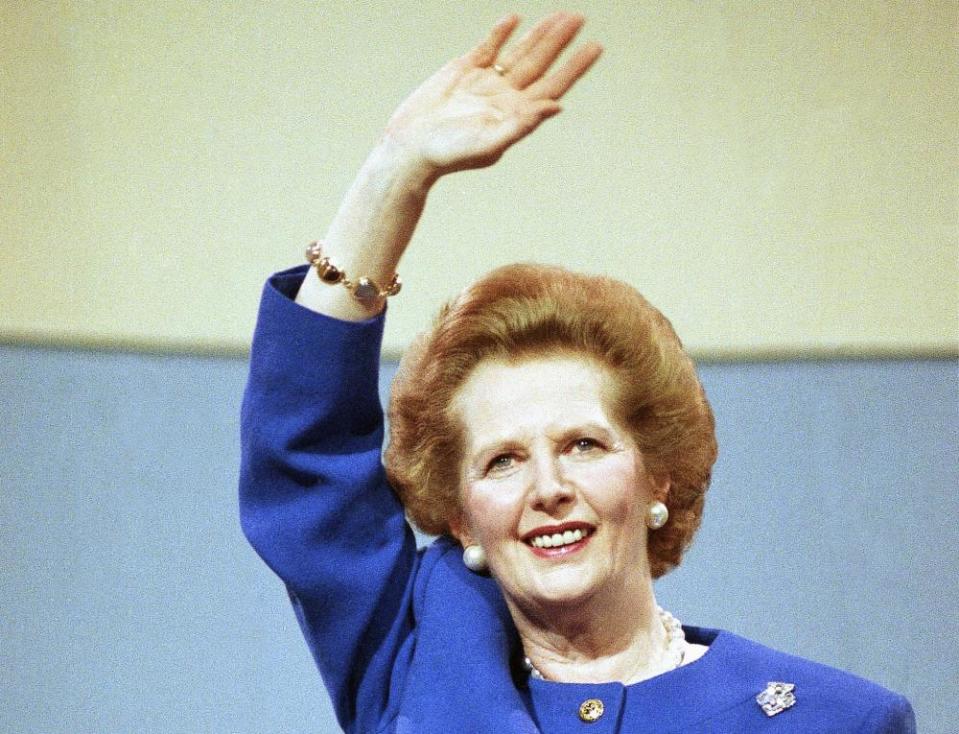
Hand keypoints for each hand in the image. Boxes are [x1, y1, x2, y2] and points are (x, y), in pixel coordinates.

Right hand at [384, 12, 601, 177]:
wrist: (409, 148)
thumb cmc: (449, 154)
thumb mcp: (489, 143)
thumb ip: (523, 124)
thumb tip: (556, 106)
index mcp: (516, 115)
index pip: (552, 86)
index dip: (574, 67)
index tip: (594, 47)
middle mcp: (505, 97)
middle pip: (540, 64)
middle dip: (560, 41)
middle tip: (580, 19)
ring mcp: (484, 82)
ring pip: (518, 52)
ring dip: (538, 34)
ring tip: (560, 16)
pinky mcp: (462, 70)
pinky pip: (487, 48)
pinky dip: (500, 34)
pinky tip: (514, 20)